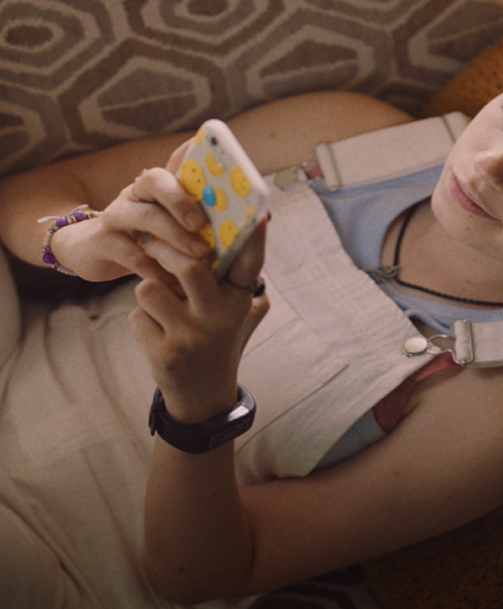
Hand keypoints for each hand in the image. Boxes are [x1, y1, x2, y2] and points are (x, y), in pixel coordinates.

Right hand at [49, 140, 210, 283]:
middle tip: (203, 224)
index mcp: (157, 185)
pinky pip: (129, 252)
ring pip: (144, 216)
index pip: (175, 161)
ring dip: (175, 235)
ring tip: (199, 254)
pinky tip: (174, 282)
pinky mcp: (102, 242)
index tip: (221, 167)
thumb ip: (201, 219)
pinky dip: (153, 267)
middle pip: (155, 181)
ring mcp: (116, 215)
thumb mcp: (171, 224)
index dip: (193, 156)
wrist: (93, 252)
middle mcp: (135, 194)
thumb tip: (250, 222)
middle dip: (182, 200)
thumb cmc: (145, 237)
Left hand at [128, 217, 268, 423]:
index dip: (255, 238)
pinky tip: (157, 333)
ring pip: (150, 288)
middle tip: (155, 246)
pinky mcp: (165, 353)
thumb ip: (237, 281)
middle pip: (190, 266)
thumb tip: (252, 232)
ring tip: (160, 306)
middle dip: (165, 252)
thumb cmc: (219, 340)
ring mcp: (191, 337)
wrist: (203, 395)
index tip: (259, 213)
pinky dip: (142, 320)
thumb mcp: (237, 313)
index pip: (250, 264)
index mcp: (239, 303)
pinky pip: (137, 316)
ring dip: (148, 292)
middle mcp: (219, 318)